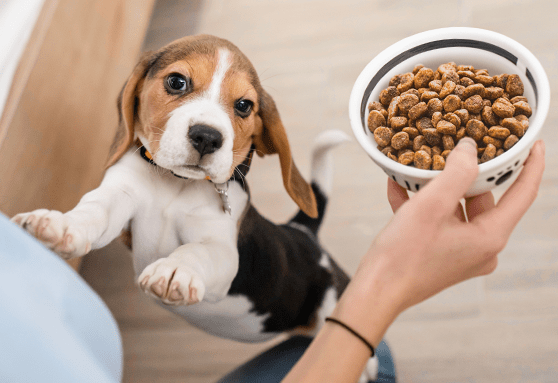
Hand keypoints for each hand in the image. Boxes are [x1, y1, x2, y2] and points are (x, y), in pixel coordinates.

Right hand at [284, 138, 544, 382]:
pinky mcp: (443, 255)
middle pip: (485, 199)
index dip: (530, 165)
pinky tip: (400, 189)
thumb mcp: (431, 205)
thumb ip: (457, 172)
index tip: (533, 143)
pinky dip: (424, 205)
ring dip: (438, 188)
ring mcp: (462, 253)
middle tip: (457, 149)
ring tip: (417, 167)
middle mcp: (482, 248)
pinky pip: (440, 222)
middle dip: (466, 174)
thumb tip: (470, 149)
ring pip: (458, 209)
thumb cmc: (404, 253)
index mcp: (489, 237)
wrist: (377, 289)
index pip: (522, 194)